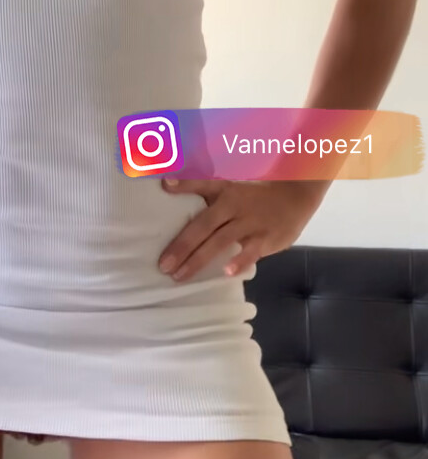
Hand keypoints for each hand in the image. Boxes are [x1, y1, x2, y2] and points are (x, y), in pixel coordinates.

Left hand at [157, 177, 322, 281]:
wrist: (296, 197)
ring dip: (199, 259)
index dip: (184, 185)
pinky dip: (240, 261)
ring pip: (220, 242)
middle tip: (162, 265)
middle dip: (181, 246)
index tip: (163, 185)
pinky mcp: (266, 239)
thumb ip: (201, 188)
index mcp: (225, 192)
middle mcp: (235, 207)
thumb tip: (166, 183)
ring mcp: (250, 224)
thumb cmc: (256, 195)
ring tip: (180, 275)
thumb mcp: (230, 186)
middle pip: (204, 225)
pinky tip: (227, 273)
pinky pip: (251, 252)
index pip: (202, 186)